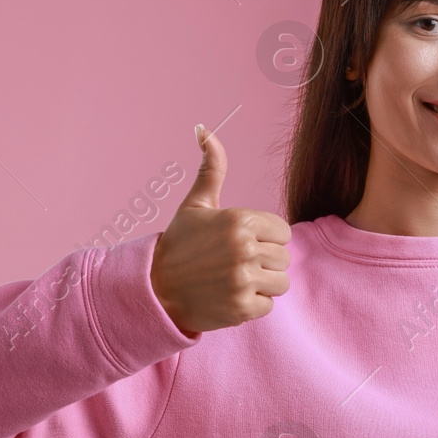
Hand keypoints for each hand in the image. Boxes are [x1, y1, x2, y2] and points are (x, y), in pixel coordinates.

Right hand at [149, 125, 291, 335]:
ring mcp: (244, 280)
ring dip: (262, 285)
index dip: (265, 239)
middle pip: (284, 258)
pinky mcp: (242, 308)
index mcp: (240, 220)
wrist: (153, 289)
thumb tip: (204, 129)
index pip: (283, 232)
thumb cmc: (178, 244)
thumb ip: (211, 168)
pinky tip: (229, 297)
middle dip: (264, 263)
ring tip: (234, 280)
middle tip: (233, 265)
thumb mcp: (196, 204)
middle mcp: (244, 248)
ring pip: (281, 282)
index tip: (240, 244)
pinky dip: (252, 305)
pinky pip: (269, 305)